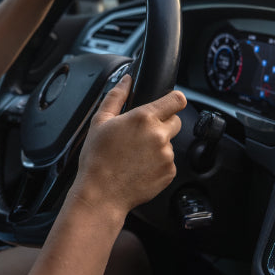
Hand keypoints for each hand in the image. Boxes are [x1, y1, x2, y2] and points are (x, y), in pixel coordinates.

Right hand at [70, 75, 184, 217]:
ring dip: (158, 146)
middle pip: (176, 121)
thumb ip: (116, 96)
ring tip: (135, 156)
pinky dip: (158, 164)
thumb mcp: (100, 122)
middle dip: (163, 124)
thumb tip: (126, 80)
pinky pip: (168, 163)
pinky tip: (139, 168)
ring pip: (170, 143)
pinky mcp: (169, 173)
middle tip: (142, 134)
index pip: (176, 100)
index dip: (174, 99)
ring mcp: (167, 156)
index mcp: (144, 118)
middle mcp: (159, 135)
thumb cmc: (97, 159)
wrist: (101, 194)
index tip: (169, 103)